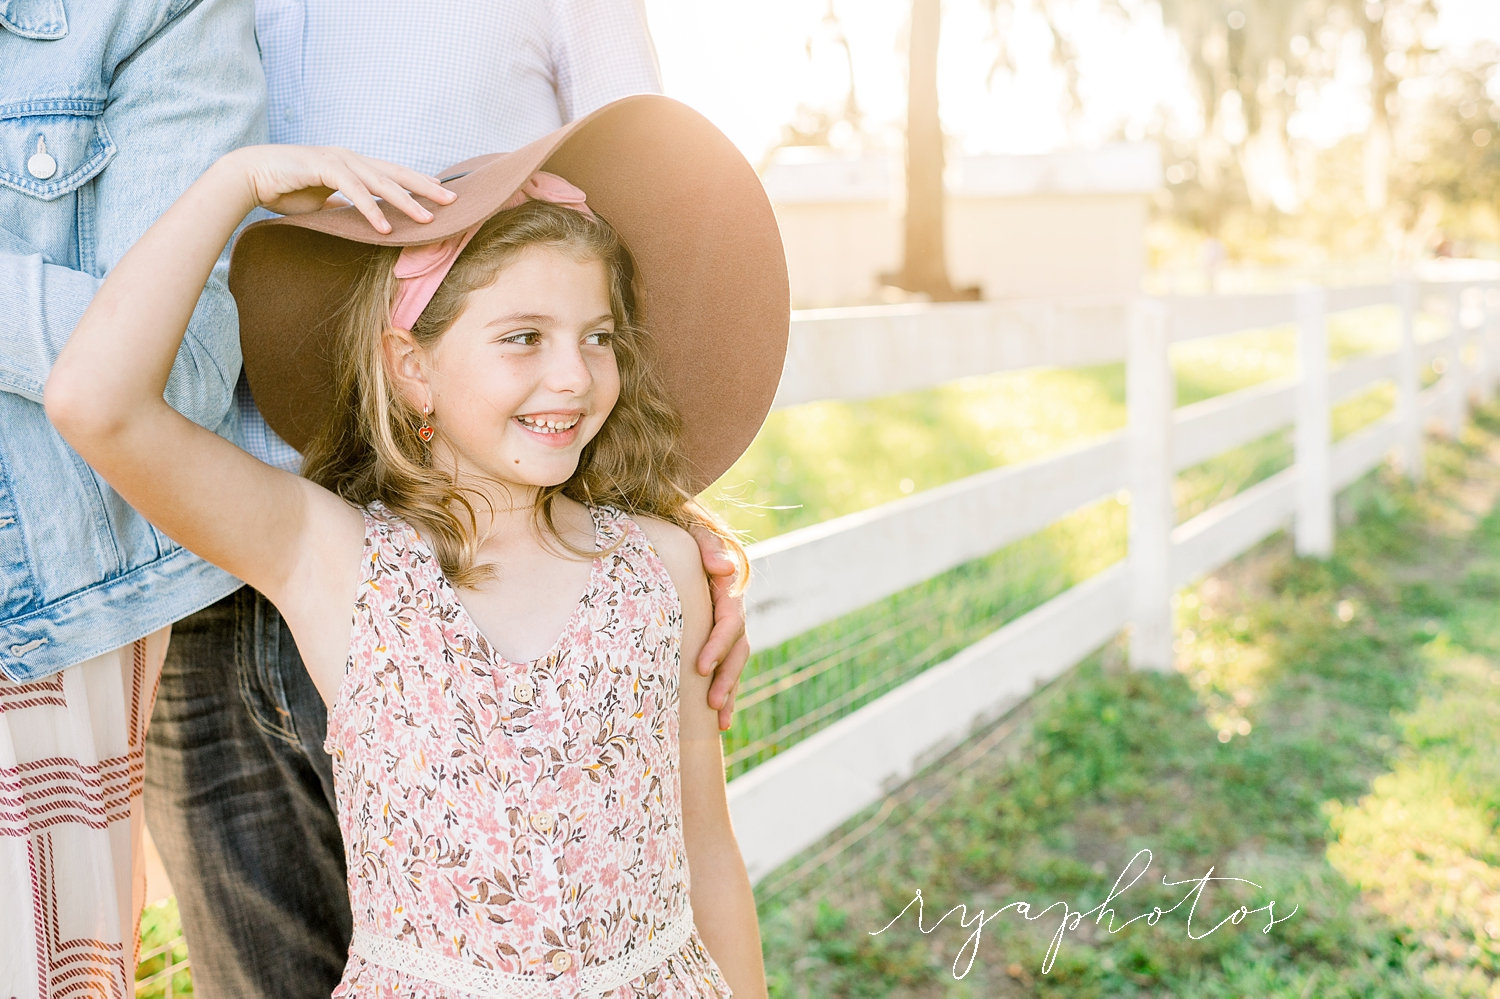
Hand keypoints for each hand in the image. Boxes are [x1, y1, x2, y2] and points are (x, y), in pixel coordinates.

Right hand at [232, 145, 455, 233]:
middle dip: (426, 187)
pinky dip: (371, 209)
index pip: (393, 173)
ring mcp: (338, 160)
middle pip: (396, 173)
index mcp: (352, 164)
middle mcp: (349, 158)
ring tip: (427, 219)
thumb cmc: (283, 188)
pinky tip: (386, 226)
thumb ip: (342, 204)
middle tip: (453, 201)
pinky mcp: (323, 167)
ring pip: (380, 182)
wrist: (249, 176)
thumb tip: (355, 214)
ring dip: (405, 201)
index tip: (442, 193)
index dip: (418, 182)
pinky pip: (354, 191)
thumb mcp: (322, 199)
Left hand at [688, 520, 749, 731]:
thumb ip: (707, 544)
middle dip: (728, 677)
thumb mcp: (692, 526)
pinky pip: (724, 664)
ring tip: (721, 720)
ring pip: (735, 661)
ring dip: (730, 689)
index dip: (718, 644)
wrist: (669, 525)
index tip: (701, 666)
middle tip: (712, 703)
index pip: (730, 621)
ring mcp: (722, 622)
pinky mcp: (712, 634)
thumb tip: (724, 569)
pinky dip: (724, 688)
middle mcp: (729, 607)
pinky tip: (719, 717)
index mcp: (727, 586)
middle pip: (738, 648)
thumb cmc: (677, 526)